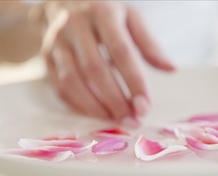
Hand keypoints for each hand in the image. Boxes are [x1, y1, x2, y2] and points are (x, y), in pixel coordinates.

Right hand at [43, 1, 174, 127]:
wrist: (61, 1)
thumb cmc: (103, 11)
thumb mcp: (130, 16)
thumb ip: (149, 43)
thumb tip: (171, 69)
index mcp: (102, 11)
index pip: (121, 51)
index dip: (134, 81)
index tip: (145, 106)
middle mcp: (75, 25)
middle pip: (95, 69)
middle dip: (115, 100)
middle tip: (131, 121)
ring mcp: (57, 41)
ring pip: (73, 81)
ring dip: (95, 107)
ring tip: (115, 121)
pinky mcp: (46, 56)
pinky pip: (60, 86)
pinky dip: (78, 105)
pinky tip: (95, 113)